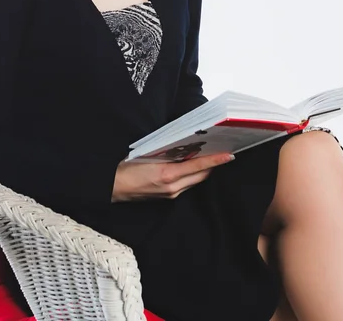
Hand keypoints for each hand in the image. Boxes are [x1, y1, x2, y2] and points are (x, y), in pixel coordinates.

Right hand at [111, 152, 234, 201]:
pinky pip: (187, 185)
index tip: (229, 155)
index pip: (198, 166)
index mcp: (168, 174)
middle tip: (221, 150)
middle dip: (212, 164)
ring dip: (203, 170)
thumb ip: (168, 152)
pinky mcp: (168, 197)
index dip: (215, 160)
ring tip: (209, 156)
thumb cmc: (127, 167)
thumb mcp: (148, 154)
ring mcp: (171, 194)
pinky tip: (192, 167)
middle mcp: (173, 187)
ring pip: (195, 181)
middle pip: (201, 175)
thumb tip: (185, 145)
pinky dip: (193, 175)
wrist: (113, 187)